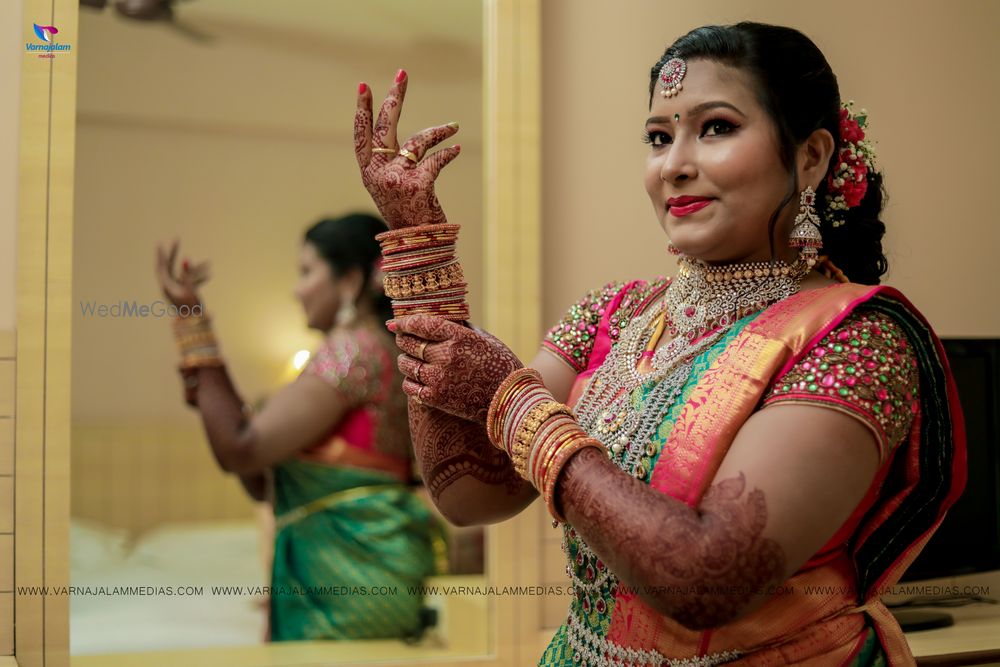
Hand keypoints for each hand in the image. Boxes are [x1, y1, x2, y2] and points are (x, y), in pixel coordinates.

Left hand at [155, 239, 209, 310]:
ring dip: (195, 268)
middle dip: (174, 253)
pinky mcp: (184, 291)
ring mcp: (176, 288)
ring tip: (209, 262)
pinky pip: (190, 280)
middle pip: (169, 265)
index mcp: (166, 285)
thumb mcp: (189, 288)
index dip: (161, 254)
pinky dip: (198, 277)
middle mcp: (169, 285)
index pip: (161, 266)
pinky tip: (209, 276)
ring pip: (184, 272)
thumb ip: (187, 273)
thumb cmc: (190, 307)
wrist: (194, 323)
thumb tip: (185, 259)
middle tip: (177, 239)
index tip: (160, 243)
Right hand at [354, 70, 460, 229]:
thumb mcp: (391, 189)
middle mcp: (378, 174)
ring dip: (439, 132)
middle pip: (385, 127)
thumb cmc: (407, 215)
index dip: (362, 111)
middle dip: (394, 98)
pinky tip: (456, 149)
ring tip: (453, 127)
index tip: (363, 86)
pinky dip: (448, 152)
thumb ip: (393, 165)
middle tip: (402, 74)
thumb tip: (413, 141)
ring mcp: (396, 179)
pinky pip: (436, 159)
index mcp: (369, 173)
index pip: (361, 136)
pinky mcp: (418, 185)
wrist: (417, 245)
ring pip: (418, 141)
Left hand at [393, 315, 522, 423]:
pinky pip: (410, 387)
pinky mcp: (436, 398)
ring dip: (404, 360)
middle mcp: (446, 355)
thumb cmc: (501, 366)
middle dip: (402, 339)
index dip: (404, 322)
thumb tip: (442, 320)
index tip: (394, 322)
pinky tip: (413, 379)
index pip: (421, 324)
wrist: (510, 399)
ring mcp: (439, 378)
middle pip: (410, 343)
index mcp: (459, 337)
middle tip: (401, 339)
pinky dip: (408, 381)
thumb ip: (461, 329)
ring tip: (407, 360)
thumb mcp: (485, 339)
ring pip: (406, 364)